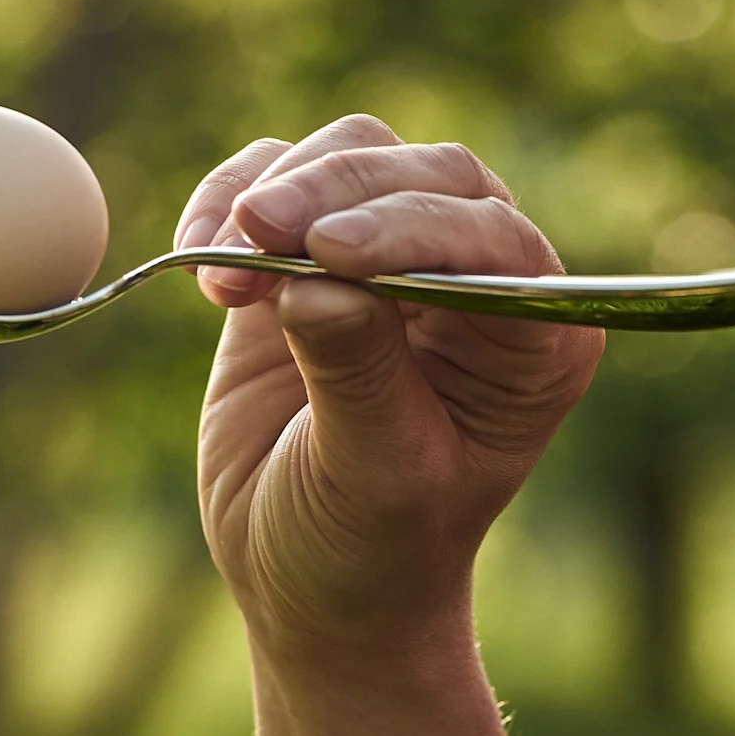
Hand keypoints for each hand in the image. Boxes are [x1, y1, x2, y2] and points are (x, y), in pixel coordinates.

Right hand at [175, 115, 602, 667]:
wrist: (307, 582)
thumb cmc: (368, 550)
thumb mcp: (371, 480)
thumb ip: (357, 377)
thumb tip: (317, 283)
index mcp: (532, 339)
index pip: (495, 241)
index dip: (414, 227)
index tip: (327, 252)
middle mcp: (478, 280)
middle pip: (427, 173)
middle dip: (338, 191)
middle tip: (256, 234)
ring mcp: (394, 256)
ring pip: (354, 153)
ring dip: (279, 190)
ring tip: (227, 272)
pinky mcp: (312, 255)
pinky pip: (276, 175)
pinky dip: (228, 199)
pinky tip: (202, 264)